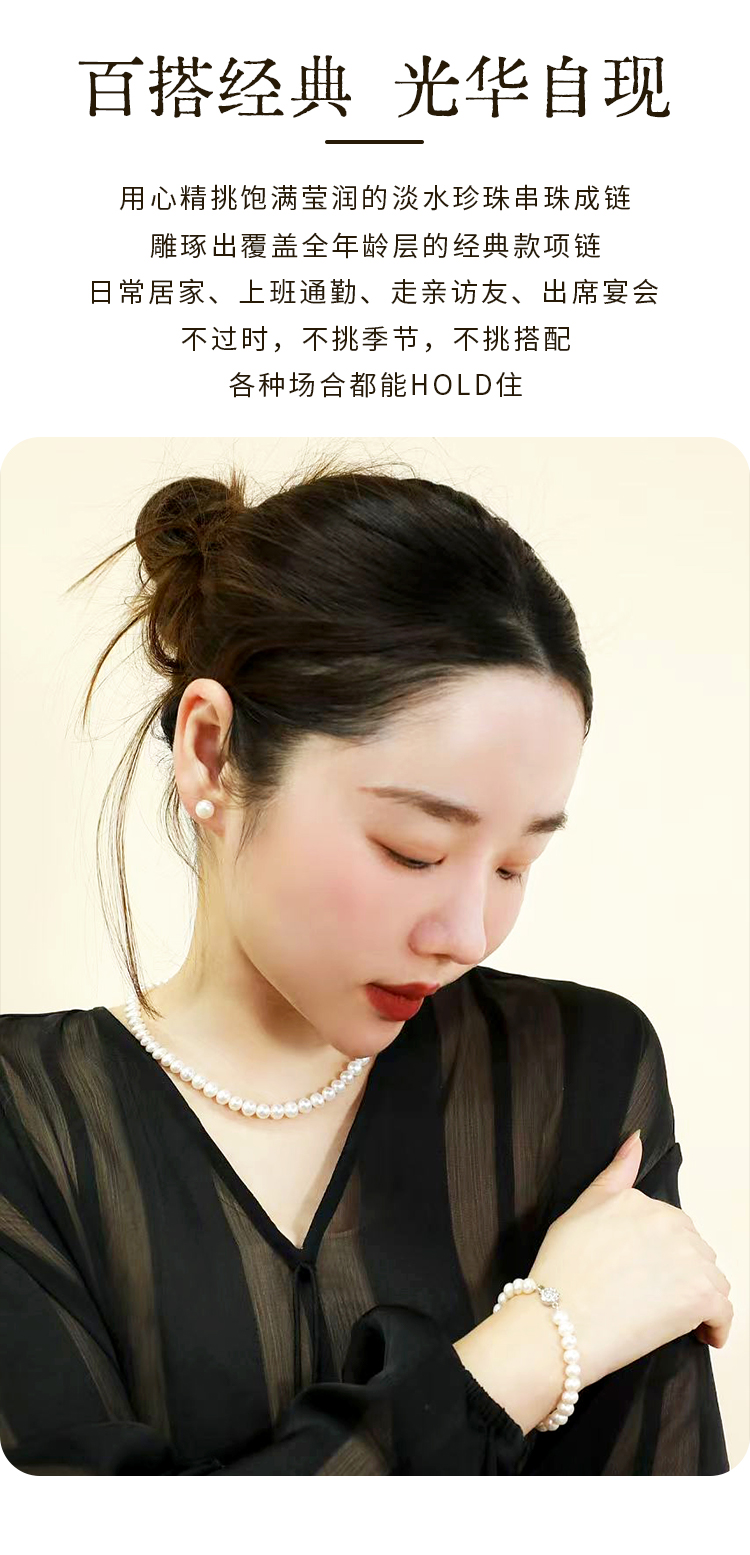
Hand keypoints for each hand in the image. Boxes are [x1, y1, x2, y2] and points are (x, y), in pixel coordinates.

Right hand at [528, 1132, 732, 1390]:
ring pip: (712, 1279)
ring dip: (699, 1298)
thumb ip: (613, 1174)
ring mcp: (687, 1259)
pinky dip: (716, 1326)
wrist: (559, 1321)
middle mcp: (668, 1223)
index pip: (670, 1227)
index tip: (646, 1275)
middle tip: (653, 1301)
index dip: (660, 1255)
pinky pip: (723, 1312)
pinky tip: (701, 1334)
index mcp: (640, 1202)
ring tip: (672, 1319)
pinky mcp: (700, 1296)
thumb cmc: (562, 1272)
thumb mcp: (578, 1210)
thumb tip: (636, 1140)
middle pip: (694, 1251)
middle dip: (682, 1274)